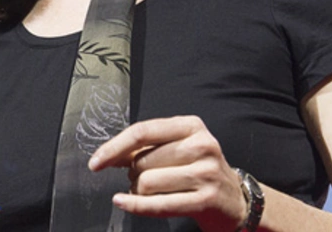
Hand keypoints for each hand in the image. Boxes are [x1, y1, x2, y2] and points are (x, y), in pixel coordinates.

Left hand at [88, 116, 246, 231]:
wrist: (235, 200)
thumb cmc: (199, 170)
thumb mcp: (179, 148)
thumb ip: (147, 147)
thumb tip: (109, 155)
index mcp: (192, 126)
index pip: (143, 131)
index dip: (114, 147)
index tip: (96, 161)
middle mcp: (201, 145)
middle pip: (142, 160)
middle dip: (133, 174)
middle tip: (143, 179)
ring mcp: (205, 173)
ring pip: (147, 182)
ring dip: (138, 191)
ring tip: (149, 192)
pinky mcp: (205, 200)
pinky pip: (158, 204)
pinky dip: (135, 205)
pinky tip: (123, 202)